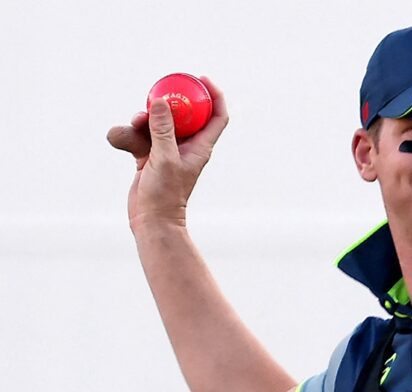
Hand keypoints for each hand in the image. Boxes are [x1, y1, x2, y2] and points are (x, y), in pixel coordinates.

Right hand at [106, 76, 228, 230]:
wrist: (152, 220)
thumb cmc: (166, 194)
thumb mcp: (164, 158)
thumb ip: (163, 130)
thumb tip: (162, 102)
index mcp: (201, 147)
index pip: (217, 116)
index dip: (214, 95)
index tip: (202, 78)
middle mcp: (187, 146)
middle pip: (185, 115)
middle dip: (170, 103)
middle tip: (157, 95)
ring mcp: (168, 150)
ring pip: (158, 123)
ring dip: (145, 119)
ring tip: (135, 122)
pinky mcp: (150, 156)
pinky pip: (141, 136)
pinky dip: (131, 134)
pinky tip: (122, 137)